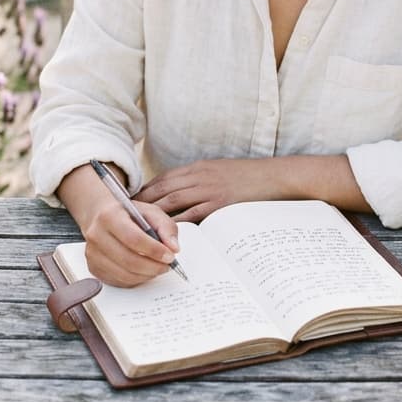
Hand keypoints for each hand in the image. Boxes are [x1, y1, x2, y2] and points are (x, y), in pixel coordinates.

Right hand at [57, 164, 179, 287]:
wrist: (101, 216)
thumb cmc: (128, 214)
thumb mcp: (150, 212)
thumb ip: (166, 227)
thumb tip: (174, 248)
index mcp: (109, 216)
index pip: (134, 238)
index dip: (154, 250)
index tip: (170, 255)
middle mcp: (96, 235)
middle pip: (129, 260)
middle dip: (153, 267)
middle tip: (167, 265)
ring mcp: (92, 254)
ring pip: (124, 274)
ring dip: (146, 275)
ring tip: (157, 267)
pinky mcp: (93, 268)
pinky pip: (119, 281)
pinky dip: (136, 279)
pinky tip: (143, 270)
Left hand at [137, 157, 282, 222]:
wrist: (275, 177)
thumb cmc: (249, 178)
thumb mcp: (220, 172)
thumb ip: (200, 180)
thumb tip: (181, 195)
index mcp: (199, 167)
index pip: (165, 177)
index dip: (146, 189)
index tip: (131, 201)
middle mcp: (200, 176)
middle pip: (163, 188)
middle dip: (143, 201)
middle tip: (126, 216)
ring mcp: (209, 189)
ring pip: (173, 200)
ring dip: (154, 213)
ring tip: (139, 227)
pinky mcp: (219, 204)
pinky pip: (192, 215)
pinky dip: (177, 224)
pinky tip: (165, 234)